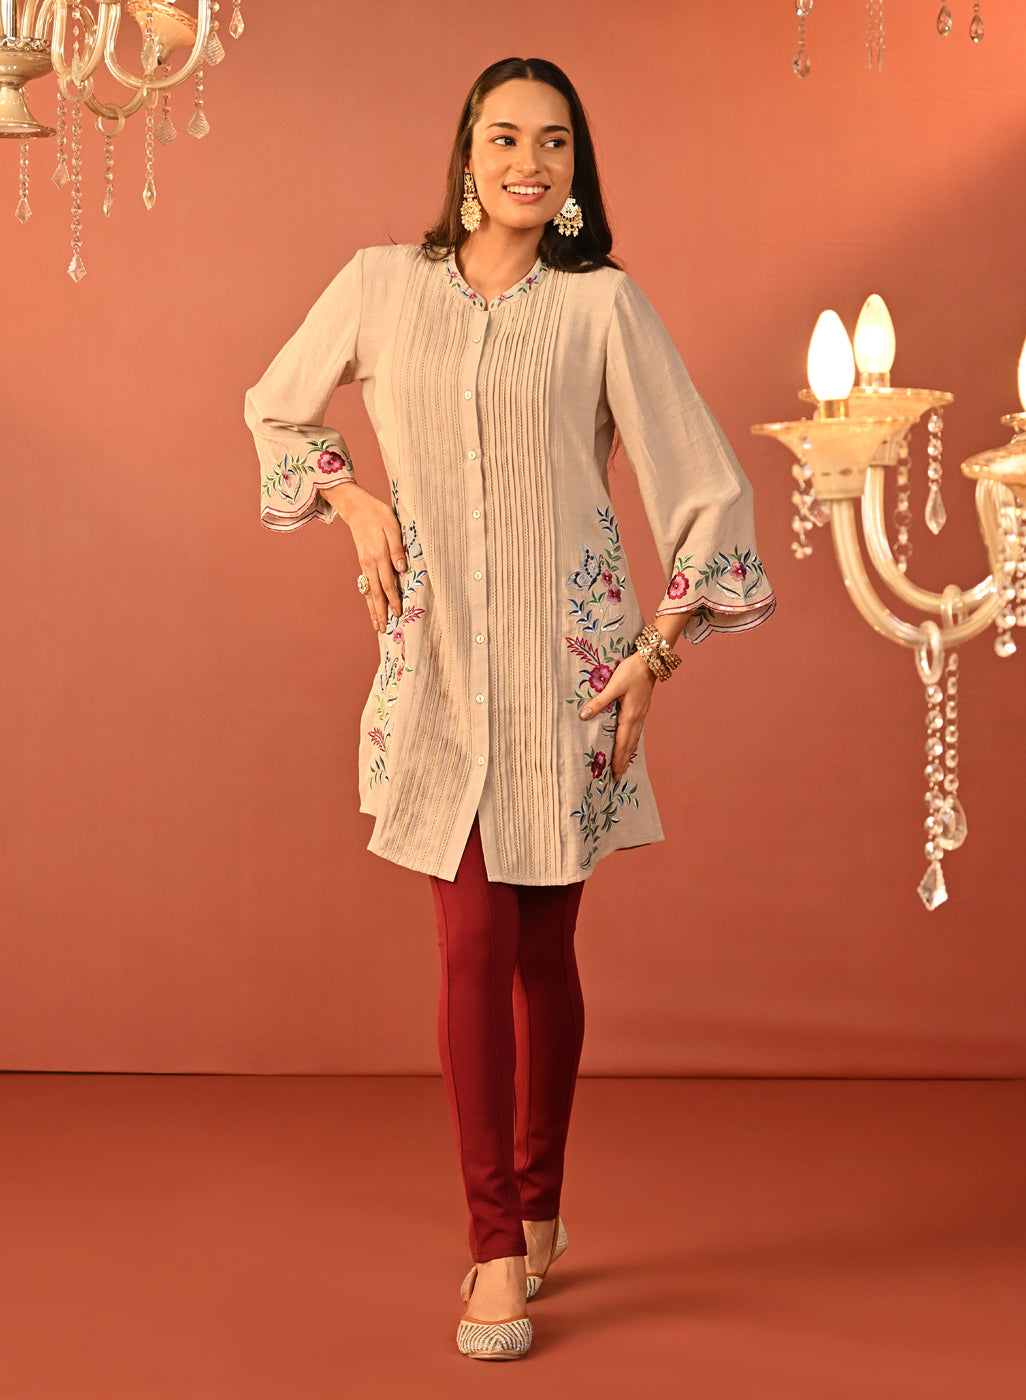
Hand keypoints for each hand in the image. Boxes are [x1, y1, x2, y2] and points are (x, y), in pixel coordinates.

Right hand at [322, 484, 406, 630]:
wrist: (356, 507)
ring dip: (372, 609)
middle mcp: (369, 563)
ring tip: (376, 625)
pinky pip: (365, 584)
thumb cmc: (378, 514)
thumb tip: (402, 568)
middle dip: (381, 612)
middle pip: (376, 593)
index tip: (398, 615)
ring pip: (369, 591)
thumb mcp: (392, 526)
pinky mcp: (362, 562)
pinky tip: (370, 606)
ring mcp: (364, 564)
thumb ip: (397, 548)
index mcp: (379, 555)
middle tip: (384, 630)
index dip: (394, 601)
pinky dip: (368, 598)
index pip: (388, 584)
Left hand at [578, 653, 657, 781]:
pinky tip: (631, 744)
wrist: (651, 661)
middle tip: (618, 778)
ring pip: (635, 740)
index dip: (618, 759)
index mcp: (630, 716)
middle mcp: (637, 718)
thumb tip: (583, 716)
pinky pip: (637, 731)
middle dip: (623, 762)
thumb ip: (599, 702)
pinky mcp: (642, 709)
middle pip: (629, 746)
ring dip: (629, 754)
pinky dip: (633, 742)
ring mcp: (642, 714)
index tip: (614, 774)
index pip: (622, 743)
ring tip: (624, 766)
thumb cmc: (632, 671)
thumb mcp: (613, 686)